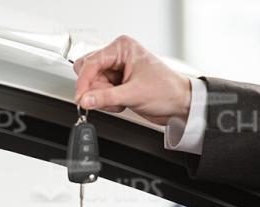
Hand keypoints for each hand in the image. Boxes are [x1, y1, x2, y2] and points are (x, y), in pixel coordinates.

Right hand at [73, 35, 190, 125]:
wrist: (179, 104)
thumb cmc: (166, 90)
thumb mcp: (134, 94)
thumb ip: (106, 97)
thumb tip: (85, 100)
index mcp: (122, 48)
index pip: (91, 63)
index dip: (84, 82)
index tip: (81, 98)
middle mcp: (117, 56)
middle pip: (87, 72)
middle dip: (95, 89)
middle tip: (107, 98)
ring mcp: (116, 70)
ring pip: (92, 84)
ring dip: (102, 97)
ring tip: (121, 100)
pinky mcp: (116, 83)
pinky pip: (98, 93)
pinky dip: (106, 102)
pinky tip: (121, 102)